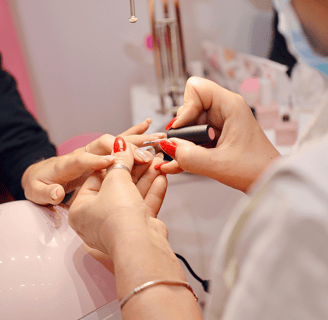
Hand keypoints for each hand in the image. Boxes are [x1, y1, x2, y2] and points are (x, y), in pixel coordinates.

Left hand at [22, 119, 165, 204]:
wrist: (43, 176)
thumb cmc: (41, 183)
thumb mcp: (36, 192)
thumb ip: (46, 193)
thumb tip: (56, 193)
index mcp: (68, 163)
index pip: (83, 159)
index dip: (98, 160)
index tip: (114, 162)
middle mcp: (86, 153)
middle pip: (107, 146)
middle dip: (127, 150)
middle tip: (145, 156)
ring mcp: (97, 152)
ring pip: (119, 142)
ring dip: (140, 139)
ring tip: (159, 137)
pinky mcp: (105, 155)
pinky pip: (122, 143)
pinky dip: (137, 135)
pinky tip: (150, 130)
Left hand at [69, 138, 200, 318]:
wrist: (139, 245)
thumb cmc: (117, 215)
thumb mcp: (115, 180)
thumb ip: (120, 160)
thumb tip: (120, 143)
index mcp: (82, 209)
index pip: (96, 178)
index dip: (113, 162)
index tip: (126, 150)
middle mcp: (98, 218)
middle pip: (118, 186)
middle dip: (135, 168)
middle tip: (146, 154)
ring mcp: (119, 224)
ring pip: (133, 194)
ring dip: (147, 177)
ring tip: (158, 161)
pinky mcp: (137, 228)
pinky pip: (143, 205)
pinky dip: (153, 190)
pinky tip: (162, 176)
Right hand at [157, 77, 280, 191]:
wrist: (269, 181)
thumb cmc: (256, 169)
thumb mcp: (219, 165)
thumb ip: (189, 156)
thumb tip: (168, 145)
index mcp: (230, 106)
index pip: (196, 88)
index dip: (185, 108)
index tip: (183, 130)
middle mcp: (223, 111)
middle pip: (189, 108)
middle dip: (182, 131)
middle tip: (182, 149)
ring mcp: (218, 124)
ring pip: (189, 126)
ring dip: (182, 144)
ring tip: (179, 162)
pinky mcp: (215, 137)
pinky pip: (194, 139)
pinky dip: (185, 151)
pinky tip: (177, 165)